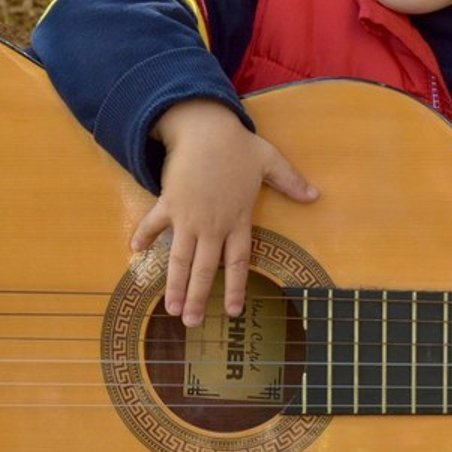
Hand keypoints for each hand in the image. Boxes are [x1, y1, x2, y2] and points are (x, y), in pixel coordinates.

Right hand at [131, 100, 318, 325]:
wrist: (206, 128)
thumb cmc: (238, 145)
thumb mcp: (270, 161)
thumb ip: (290, 182)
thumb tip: (315, 196)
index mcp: (237, 219)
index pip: (237, 262)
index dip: (234, 288)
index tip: (231, 311)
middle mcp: (212, 224)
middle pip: (204, 269)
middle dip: (197, 298)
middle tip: (191, 324)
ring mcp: (188, 216)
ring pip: (180, 258)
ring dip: (173, 284)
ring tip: (169, 308)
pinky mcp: (169, 202)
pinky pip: (154, 223)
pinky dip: (143, 235)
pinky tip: (135, 252)